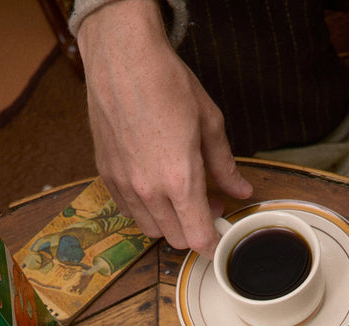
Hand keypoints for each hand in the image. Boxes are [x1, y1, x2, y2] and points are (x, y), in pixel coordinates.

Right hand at [77, 0, 252, 256]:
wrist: (123, 57)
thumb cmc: (167, 83)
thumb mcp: (210, 123)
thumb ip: (225, 166)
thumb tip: (241, 190)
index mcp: (180, 179)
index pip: (198, 238)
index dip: (213, 246)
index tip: (220, 241)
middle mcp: (149, 189)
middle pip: (176, 238)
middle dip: (195, 231)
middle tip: (209, 205)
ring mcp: (125, 184)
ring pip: (151, 229)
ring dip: (170, 222)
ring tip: (182, 196)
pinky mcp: (107, 175)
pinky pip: (129, 210)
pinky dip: (146, 209)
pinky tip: (156, 187)